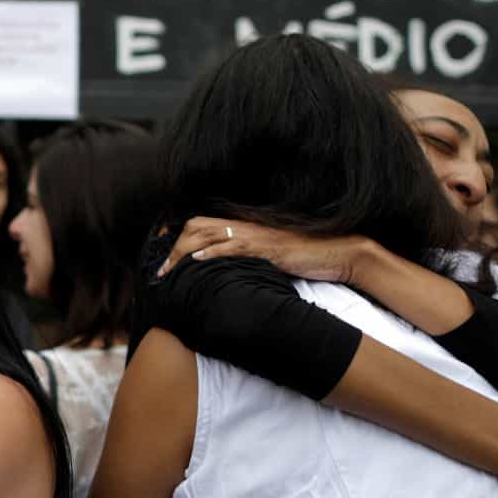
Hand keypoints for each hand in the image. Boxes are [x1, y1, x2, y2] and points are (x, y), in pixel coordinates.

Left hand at [159, 217, 371, 283]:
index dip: (177, 232)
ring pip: (209, 235)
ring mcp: (256, 235)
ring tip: (168, 272)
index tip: (159, 247)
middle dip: (173, 245)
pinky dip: (213, 253)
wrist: (338, 255)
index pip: (202, 222)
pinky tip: (198, 262)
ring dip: (184, 252)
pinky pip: (235, 246)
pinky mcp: (267, 248)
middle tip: (159, 269)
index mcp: (246, 228)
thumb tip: (226, 274)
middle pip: (197, 226)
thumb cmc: (307, 259)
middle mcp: (247, 226)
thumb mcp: (271, 259)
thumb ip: (248, 261)